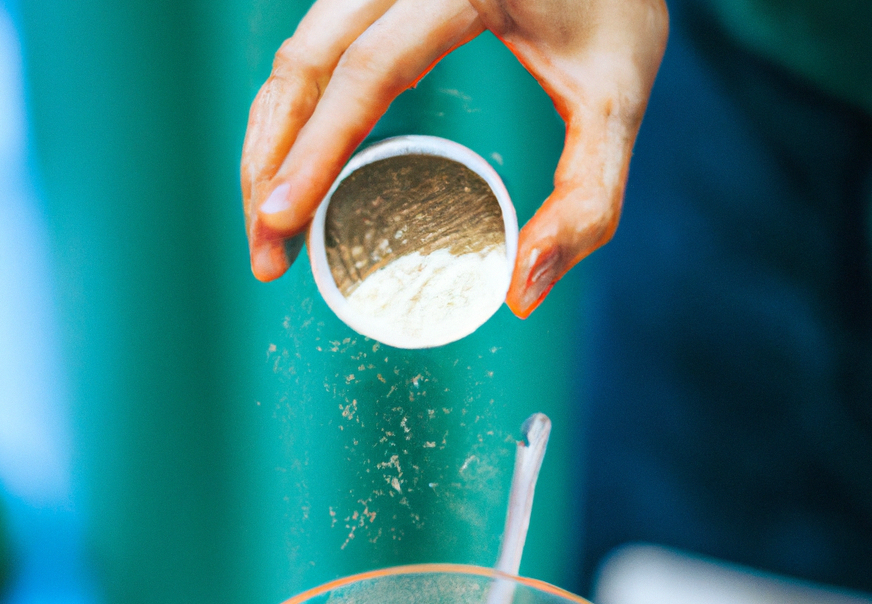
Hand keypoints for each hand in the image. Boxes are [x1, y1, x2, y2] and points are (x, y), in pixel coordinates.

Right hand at [241, 0, 667, 316]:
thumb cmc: (616, 9)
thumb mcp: (619, 100)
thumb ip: (586, 200)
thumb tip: (522, 296)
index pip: (368, 69)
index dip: (315, 151)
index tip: (281, 223)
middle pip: (306, 61)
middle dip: (270, 164)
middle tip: (265, 255)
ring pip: (296, 54)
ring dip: (269, 143)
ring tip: (268, 228)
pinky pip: (314, 52)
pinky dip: (292, 118)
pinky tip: (291, 174)